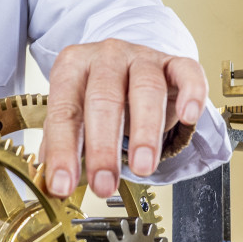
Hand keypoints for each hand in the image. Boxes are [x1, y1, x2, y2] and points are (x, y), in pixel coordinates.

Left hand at [41, 39, 207, 198]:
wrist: (126, 64)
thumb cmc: (95, 94)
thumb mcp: (73, 114)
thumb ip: (60, 145)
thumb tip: (50, 184)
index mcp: (71, 68)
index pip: (65, 111)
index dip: (62, 150)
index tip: (62, 184)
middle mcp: (105, 57)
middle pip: (104, 99)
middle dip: (103, 147)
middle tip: (104, 184)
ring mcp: (142, 57)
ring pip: (146, 88)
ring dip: (145, 131)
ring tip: (143, 168)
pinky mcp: (174, 62)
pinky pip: (187, 72)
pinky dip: (191, 94)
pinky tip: (188, 117)